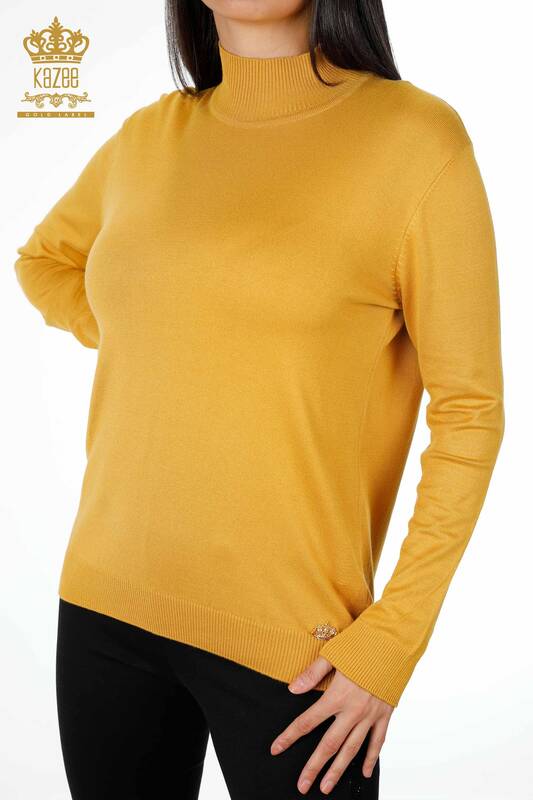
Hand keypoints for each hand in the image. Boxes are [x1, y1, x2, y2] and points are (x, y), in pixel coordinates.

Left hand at [270, 656, 393, 794]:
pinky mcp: (385, 714)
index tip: (276, 749)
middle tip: (303, 786)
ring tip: (326, 787)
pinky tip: (365, 772)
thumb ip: (312, 673)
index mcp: (337, 696)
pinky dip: (372, 758)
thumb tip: (292, 689)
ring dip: (338, 770)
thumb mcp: (332, 654)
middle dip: (314, 766)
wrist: (393, 643)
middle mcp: (353, 710)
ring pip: (352, 749)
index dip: (290, 736)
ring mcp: (371, 715)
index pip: (308, 721)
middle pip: (329, 744)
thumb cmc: (361, 644)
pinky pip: (378, 741)